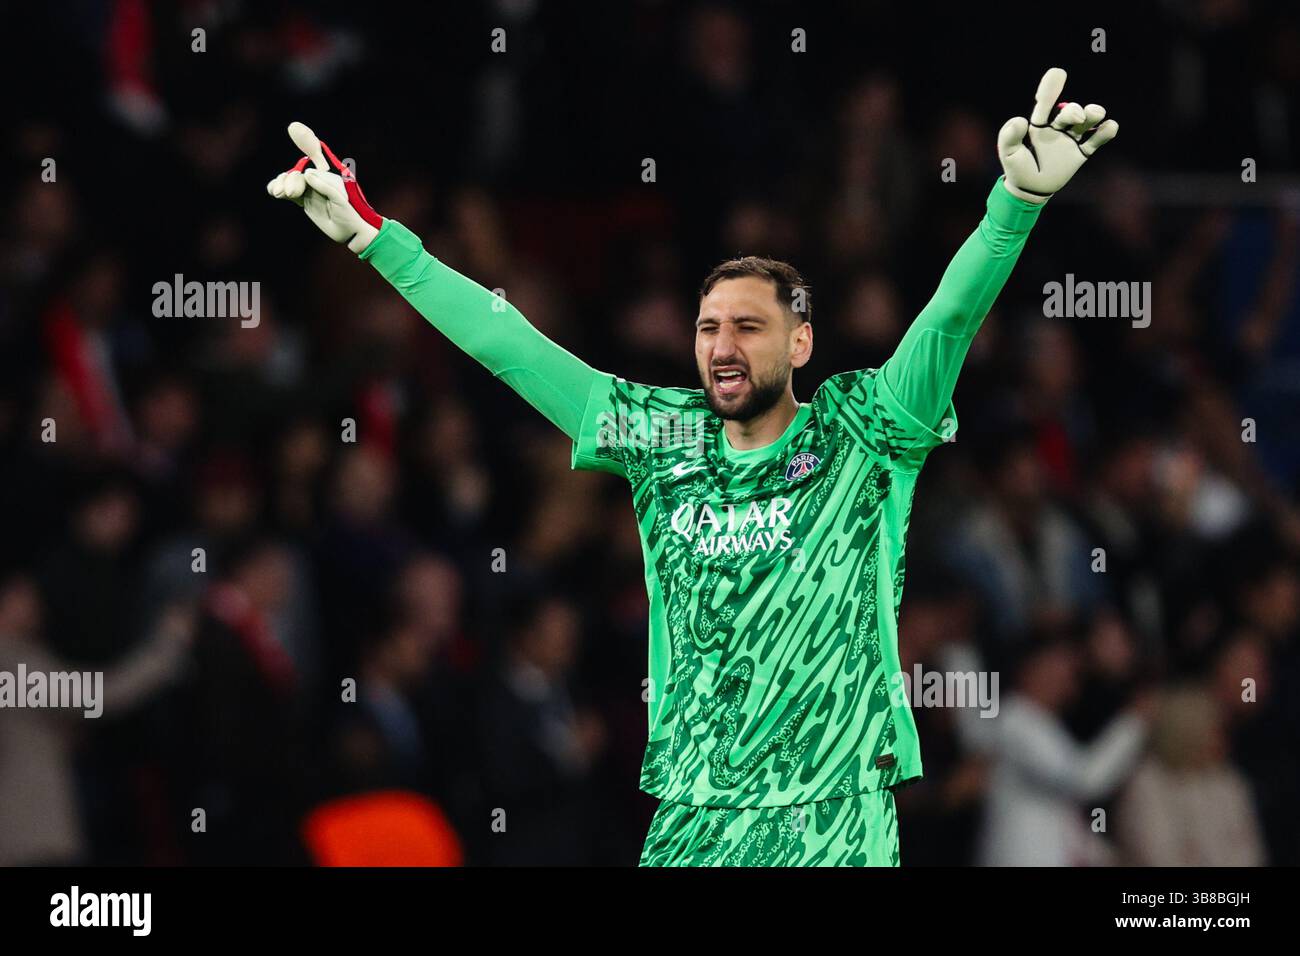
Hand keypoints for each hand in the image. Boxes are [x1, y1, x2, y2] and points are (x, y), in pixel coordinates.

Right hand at [266, 122, 381, 252]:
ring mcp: (310, 189)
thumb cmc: (352, 214)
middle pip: (298, 172)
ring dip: (282, 184)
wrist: (351, 233)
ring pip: (290, 180)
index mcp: (329, 173)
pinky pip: (287, 191)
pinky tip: (274, 192)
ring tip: (278, 194)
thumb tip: (307, 174)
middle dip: (291, 180)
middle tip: (291, 194)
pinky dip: (278, 189)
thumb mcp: (341, 199)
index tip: (293, 127)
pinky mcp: (304, 200)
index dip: (305, 139)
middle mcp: (318, 178)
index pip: (316, 153)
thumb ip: (325, 186)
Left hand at [998, 67, 1117, 202]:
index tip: (1058, 73)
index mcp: (1038, 126)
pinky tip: (1110, 126)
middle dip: (1075, 111)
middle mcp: (1057, 128)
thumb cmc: (1018, 169)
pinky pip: (1097, 140)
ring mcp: (1070, 140)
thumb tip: (1020, 120)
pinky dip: (1106, 132)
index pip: (1045, 103)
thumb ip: (1008, 136)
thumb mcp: (1008, 153)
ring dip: (1093, 113)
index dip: (1050, 88)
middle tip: (1075, 117)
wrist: (1030, 190)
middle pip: (1070, 112)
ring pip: (1087, 120)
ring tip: (1095, 114)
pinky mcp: (1081, 153)